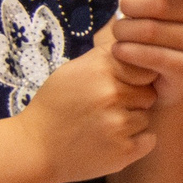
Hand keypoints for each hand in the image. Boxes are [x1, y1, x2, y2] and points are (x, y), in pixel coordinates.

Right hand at [16, 43, 159, 182]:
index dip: (135, 78)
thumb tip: (131, 31)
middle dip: (134, 100)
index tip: (119, 87)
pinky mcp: (123, 151)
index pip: (145, 65)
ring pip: (146, 117)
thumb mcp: (73, 70)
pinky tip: (110, 142)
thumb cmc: (55, 106)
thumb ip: (105, 54)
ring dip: (131, 122)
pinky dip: (135, 143)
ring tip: (102, 126)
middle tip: (105, 110)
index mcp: (101, 69)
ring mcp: (118, 123)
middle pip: (149, 92)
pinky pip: (149, 139)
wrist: (32, 150)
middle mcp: (111, 93)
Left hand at [109, 0, 182, 101]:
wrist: (167, 81)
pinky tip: (120, 51)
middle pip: (159, 2)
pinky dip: (127, 52)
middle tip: (120, 17)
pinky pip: (150, 55)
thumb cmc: (156, 35)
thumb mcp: (150, 6)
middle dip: (129, 8)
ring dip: (123, 33)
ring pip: (149, 30)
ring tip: (119, 37)